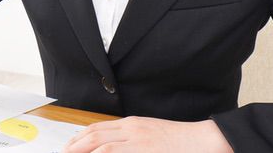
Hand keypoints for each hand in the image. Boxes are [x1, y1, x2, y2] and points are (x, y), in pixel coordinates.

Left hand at [62, 116, 233, 152]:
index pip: (98, 128)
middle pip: (95, 135)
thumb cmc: (179, 141)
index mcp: (132, 124)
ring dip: (83, 151)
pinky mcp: (144, 150)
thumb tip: (112, 147)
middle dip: (76, 145)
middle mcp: (132, 129)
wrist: (202, 140)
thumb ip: (132, 139)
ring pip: (101, 145)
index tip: (70, 146)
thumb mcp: (151, 134)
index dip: (80, 138)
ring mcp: (138, 140)